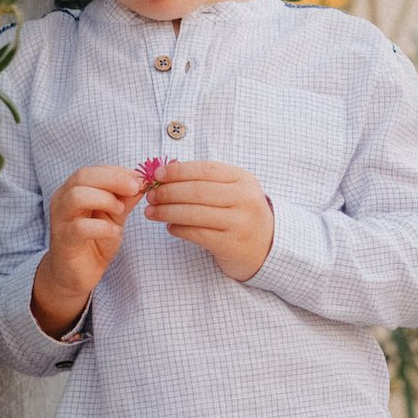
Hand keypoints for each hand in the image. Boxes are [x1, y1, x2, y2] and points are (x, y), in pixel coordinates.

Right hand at [33, 165, 143, 335]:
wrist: (77, 275)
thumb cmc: (95, 241)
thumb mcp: (115, 217)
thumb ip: (125, 199)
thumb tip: (143, 182)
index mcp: (73, 190)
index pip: (93, 170)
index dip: (117, 172)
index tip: (140, 178)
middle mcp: (62, 200)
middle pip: (83, 177)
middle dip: (113, 180)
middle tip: (135, 188)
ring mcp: (60, 220)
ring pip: (77, 196)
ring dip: (105, 199)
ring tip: (121, 211)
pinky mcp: (63, 241)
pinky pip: (80, 228)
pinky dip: (102, 227)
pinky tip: (114, 232)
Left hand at [143, 160, 273, 280]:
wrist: (267, 247)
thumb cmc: (240, 215)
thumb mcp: (233, 191)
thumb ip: (206, 181)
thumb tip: (165, 174)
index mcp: (243, 179)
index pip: (205, 170)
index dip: (178, 171)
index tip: (157, 174)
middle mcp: (244, 199)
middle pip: (197, 191)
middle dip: (168, 192)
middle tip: (150, 195)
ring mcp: (240, 222)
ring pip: (194, 213)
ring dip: (167, 211)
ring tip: (152, 212)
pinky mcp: (232, 244)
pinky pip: (198, 234)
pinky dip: (179, 229)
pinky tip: (169, 227)